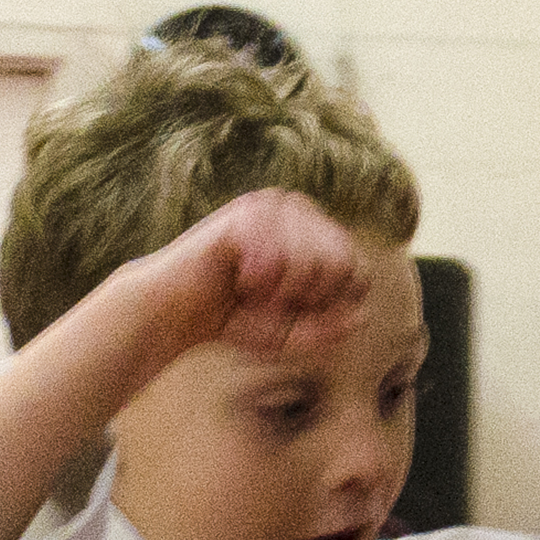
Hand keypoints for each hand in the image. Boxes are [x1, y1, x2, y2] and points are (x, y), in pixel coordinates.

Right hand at [183, 188, 370, 362]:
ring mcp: (272, 205)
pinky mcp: (247, 212)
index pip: (357, 269)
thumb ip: (328, 329)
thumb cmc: (236, 318)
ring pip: (315, 259)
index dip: (332, 303)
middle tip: (271, 301)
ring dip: (283, 291)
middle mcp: (298, 209)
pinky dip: (263, 282)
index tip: (295, 310)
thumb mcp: (292, 333)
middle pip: (342, 262)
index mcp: (315, 231)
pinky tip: (242, 280)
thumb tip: (361, 317)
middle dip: (309, 297)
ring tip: (254, 290)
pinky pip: (282, 256)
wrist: (177, 311)